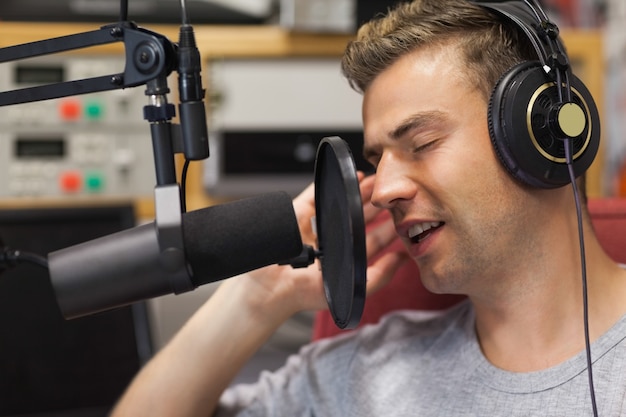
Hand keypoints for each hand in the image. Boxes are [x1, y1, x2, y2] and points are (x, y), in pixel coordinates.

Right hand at [242, 174, 407, 320]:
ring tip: (377, 180)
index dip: (389, 227)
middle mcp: (334, 240)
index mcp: (346, 258)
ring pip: (343, 203)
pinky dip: (332, 183)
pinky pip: (318, 193)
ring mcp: (316, 224)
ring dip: (360, 191)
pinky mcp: (299, 211)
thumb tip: (403, 259)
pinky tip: (351, 176)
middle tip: (395, 191)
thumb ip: (379, 277)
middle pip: (361, 217)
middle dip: (378, 204)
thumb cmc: (305, 293)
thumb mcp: (351, 288)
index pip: (373, 240)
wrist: (271, 287)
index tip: (406, 215)